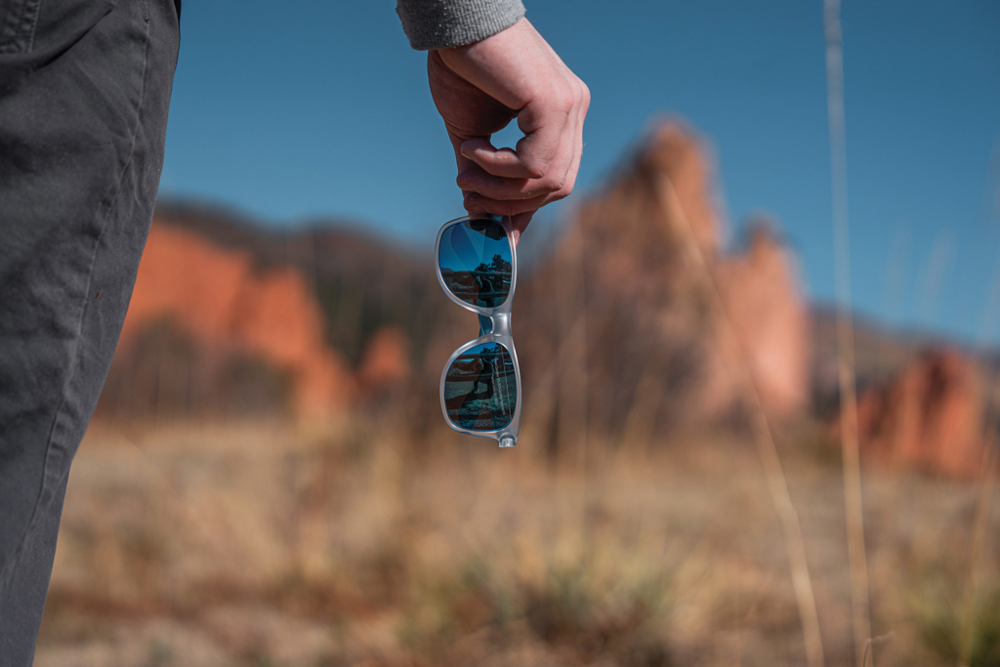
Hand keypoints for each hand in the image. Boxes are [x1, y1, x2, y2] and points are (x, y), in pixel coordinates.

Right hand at [427, 18, 589, 242]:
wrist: (455, 20)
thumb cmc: (463, 67)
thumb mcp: (472, 131)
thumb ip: (483, 171)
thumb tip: (478, 212)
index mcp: (562, 115)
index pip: (557, 176)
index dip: (526, 208)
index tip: (495, 226)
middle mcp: (574, 110)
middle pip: (558, 186)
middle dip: (511, 203)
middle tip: (470, 198)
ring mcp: (571, 106)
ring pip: (547, 180)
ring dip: (498, 188)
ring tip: (465, 172)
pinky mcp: (556, 103)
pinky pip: (532, 163)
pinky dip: (497, 167)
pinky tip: (472, 148)